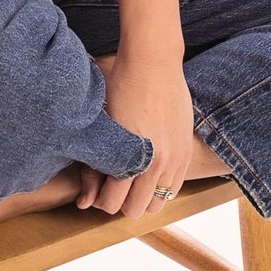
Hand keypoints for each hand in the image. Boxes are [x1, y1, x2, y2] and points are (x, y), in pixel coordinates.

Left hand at [79, 37, 193, 218]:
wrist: (153, 61)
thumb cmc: (119, 87)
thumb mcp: (99, 125)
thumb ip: (92, 166)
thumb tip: (84, 203)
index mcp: (129, 159)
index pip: (112, 203)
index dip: (99, 197)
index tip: (95, 185)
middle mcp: (156, 165)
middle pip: (135, 210)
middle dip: (119, 201)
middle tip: (111, 183)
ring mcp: (175, 159)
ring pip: (157, 203)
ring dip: (142, 196)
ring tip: (130, 178)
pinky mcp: (186, 150)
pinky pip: (175, 186)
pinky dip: (160, 185)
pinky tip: (148, 169)